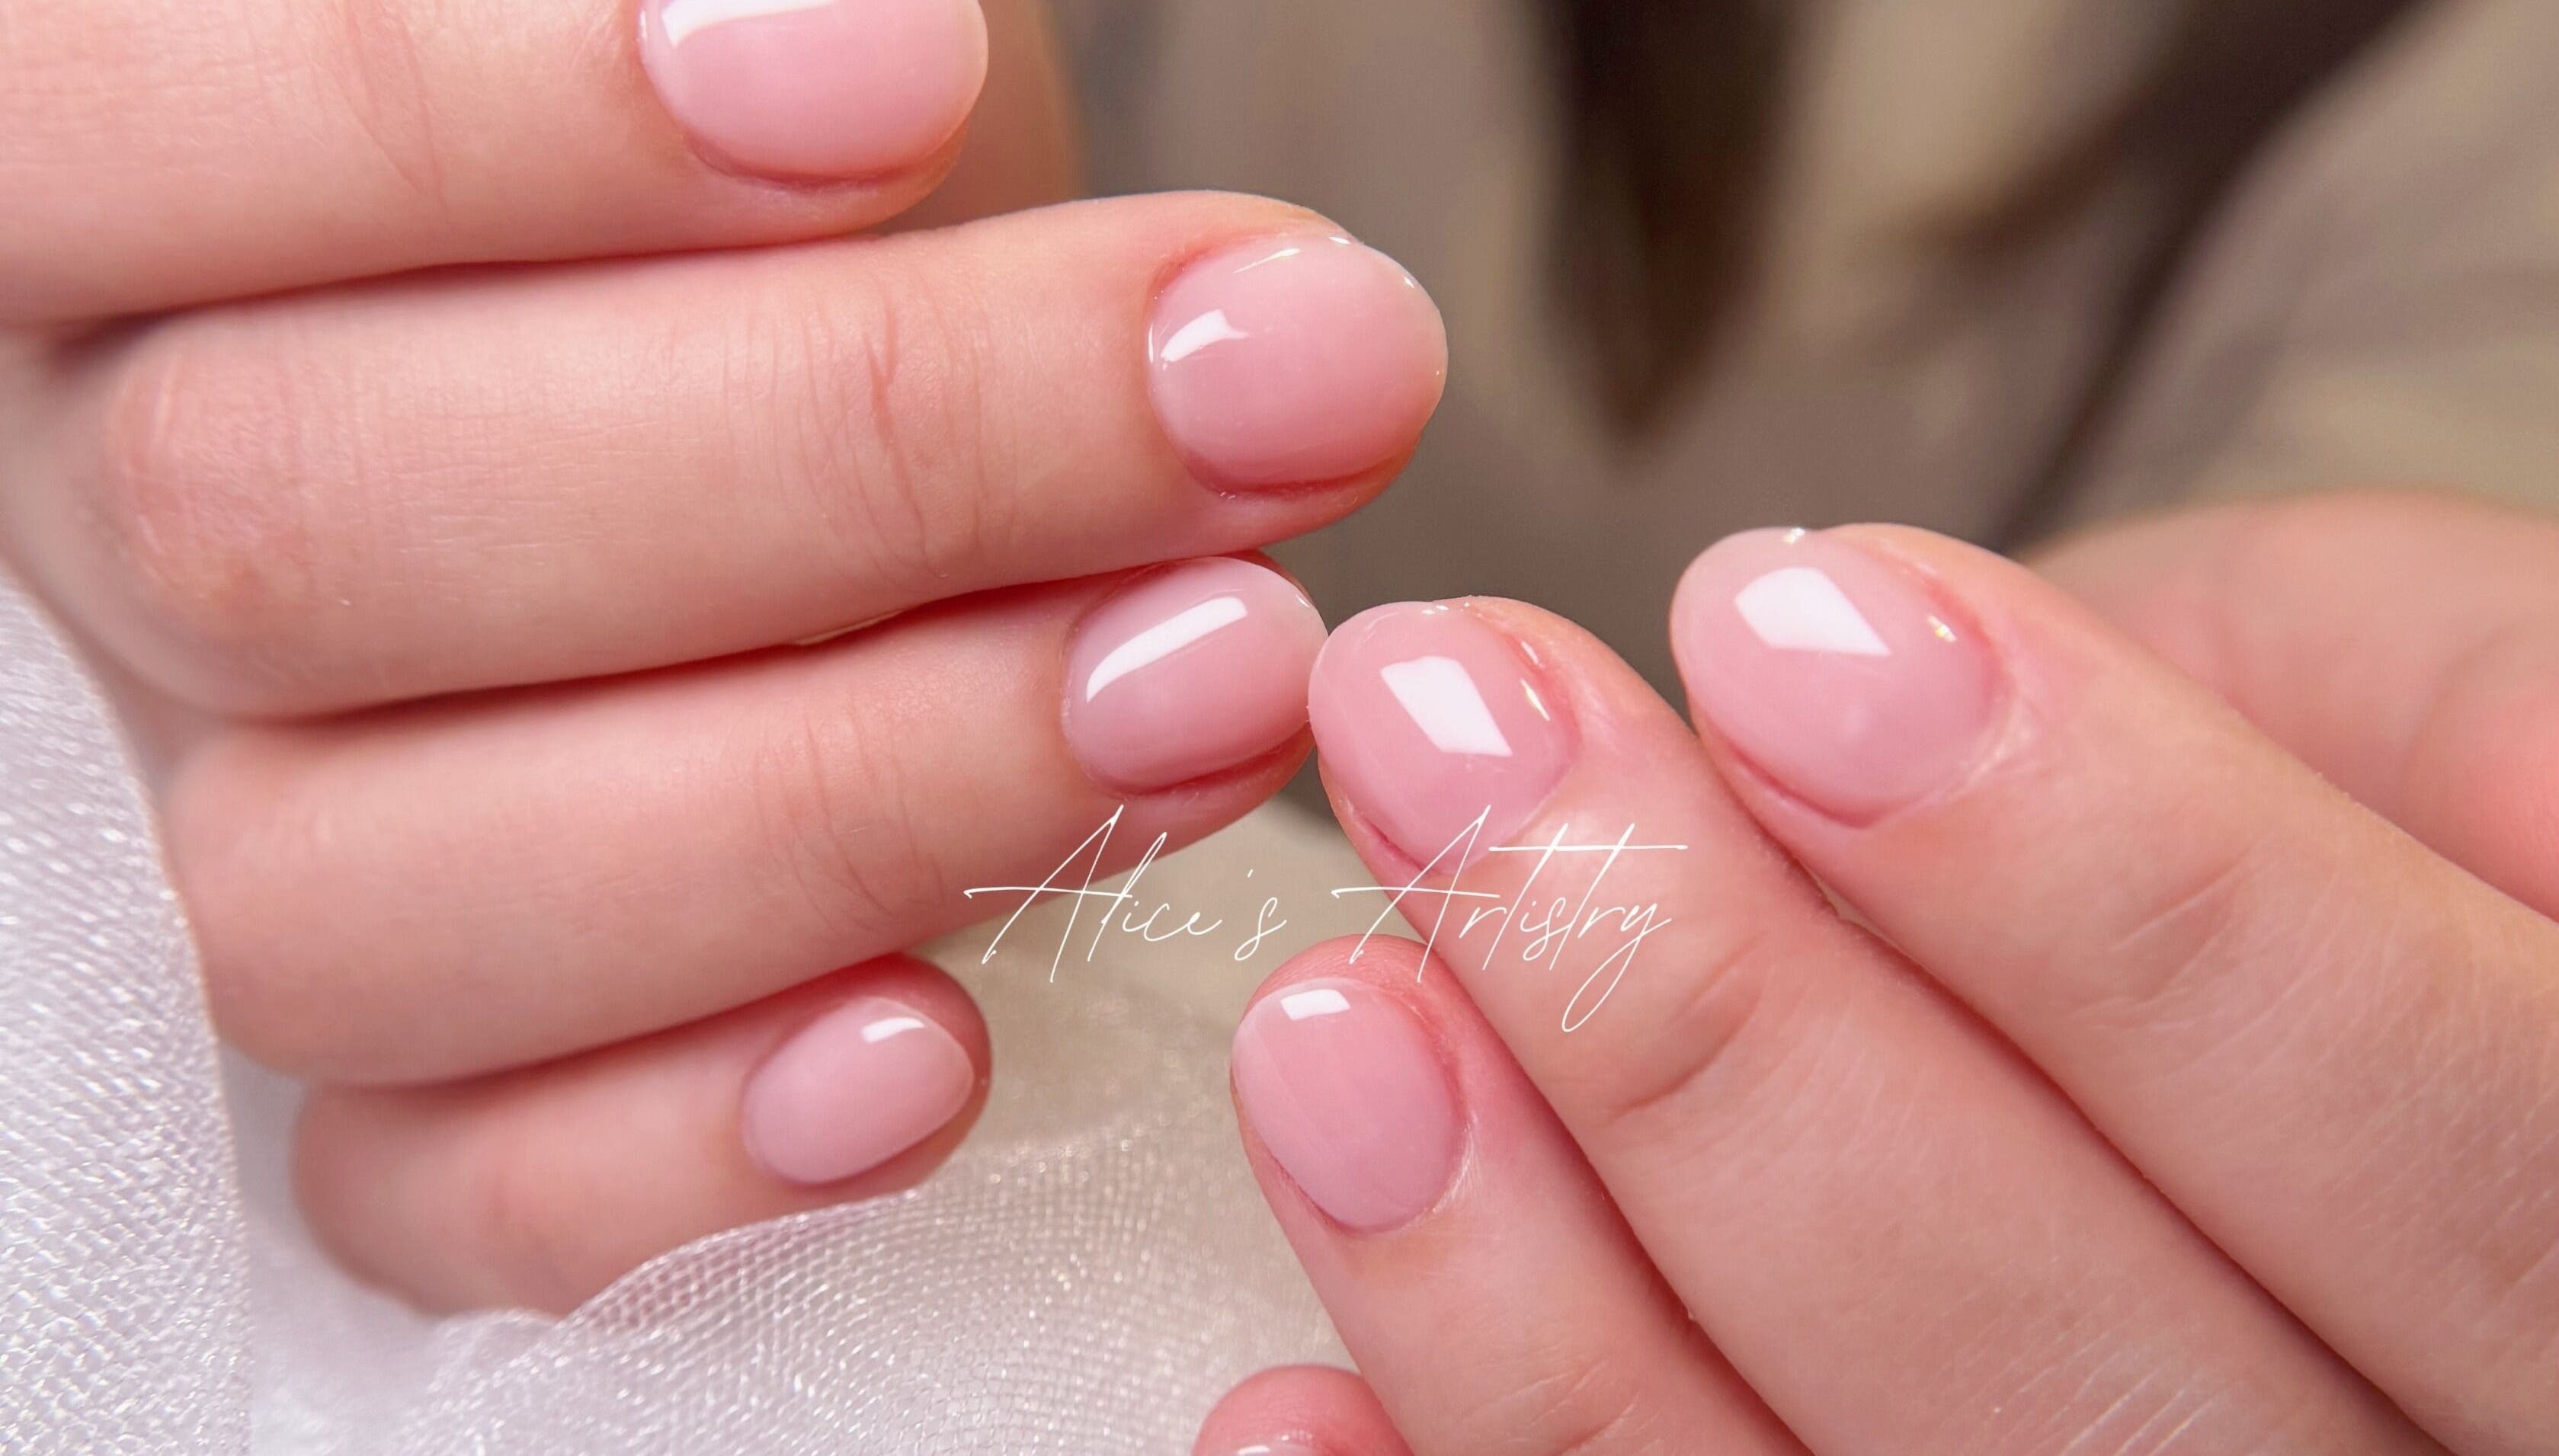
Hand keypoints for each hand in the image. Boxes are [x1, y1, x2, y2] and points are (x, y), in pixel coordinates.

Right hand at [0, 0, 1448, 1311]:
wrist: (884, 407)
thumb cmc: (830, 177)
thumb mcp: (825, 39)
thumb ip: (806, 61)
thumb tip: (895, 85)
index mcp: (117, 203)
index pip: (106, 130)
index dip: (474, 118)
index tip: (902, 81)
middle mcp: (107, 530)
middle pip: (283, 530)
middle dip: (839, 461)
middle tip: (1256, 391)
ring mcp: (231, 823)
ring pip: (343, 896)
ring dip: (840, 796)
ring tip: (1225, 678)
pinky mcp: (396, 1078)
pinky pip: (429, 1186)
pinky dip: (675, 1146)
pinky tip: (945, 1044)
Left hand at [1201, 492, 2558, 1454]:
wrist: (2263, 1026)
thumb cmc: (2366, 832)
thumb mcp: (2449, 711)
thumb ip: (2494, 720)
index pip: (2507, 1169)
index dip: (2143, 905)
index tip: (1793, 629)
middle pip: (2119, 1406)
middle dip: (1730, 1048)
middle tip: (1456, 744)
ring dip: (1542, 1298)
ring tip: (1340, 1013)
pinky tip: (1296, 1387)